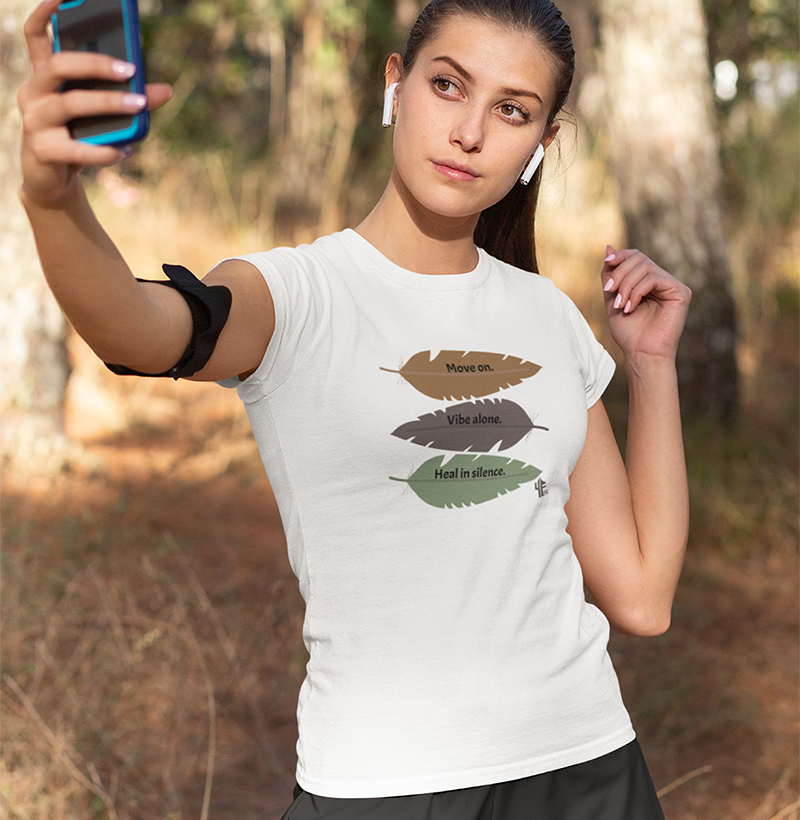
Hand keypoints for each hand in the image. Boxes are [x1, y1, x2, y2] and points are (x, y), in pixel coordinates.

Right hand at [18, 0, 171, 205]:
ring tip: (139, 106)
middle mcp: (34, 93)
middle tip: (131, 69)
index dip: (46, 12)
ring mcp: (34, 122)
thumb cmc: (76, 137)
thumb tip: (166, 90)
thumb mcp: (100, 115)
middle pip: (58, 65)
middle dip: (96, 64)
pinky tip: (124, 151)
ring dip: (108, 103)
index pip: (36, 35)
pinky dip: (103, 151)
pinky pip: (76, 149)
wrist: (51, 181)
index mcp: (44, 77)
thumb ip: (129, 98)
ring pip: (70, 104)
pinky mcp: (43, 151)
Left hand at [601, 245, 691, 364]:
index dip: (620, 256)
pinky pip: (654, 278)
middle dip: (620, 273)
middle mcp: (663, 281)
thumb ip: (610, 275)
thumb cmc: (629, 332)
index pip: (636, 256)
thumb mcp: (612, 298)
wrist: (641, 353)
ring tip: (620, 305)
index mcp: (648, 282)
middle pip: (639, 258)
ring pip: (645, 267)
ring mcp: (673, 286)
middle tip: (609, 292)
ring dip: (626, 285)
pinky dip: (637, 291)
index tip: (607, 262)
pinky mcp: (681, 292)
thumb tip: (608, 247)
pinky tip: (630, 308)